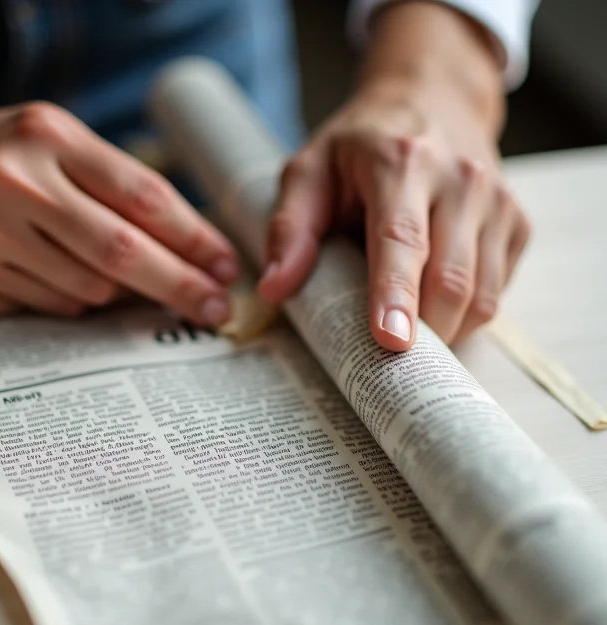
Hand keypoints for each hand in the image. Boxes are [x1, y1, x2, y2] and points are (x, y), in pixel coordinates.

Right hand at [0, 99, 237, 322]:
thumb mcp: (50, 145)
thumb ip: (112, 187)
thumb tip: (188, 249)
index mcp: (46, 135)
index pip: (142, 194)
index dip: (194, 237)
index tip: (225, 265)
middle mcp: (13, 180)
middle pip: (121, 250)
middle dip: (180, 285)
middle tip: (216, 308)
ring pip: (87, 288)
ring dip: (118, 296)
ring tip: (124, 287)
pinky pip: (49, 306)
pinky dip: (73, 303)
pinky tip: (65, 284)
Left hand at [259, 3, 530, 350]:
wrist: (433, 96)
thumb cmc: (361, 145)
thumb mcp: (309, 169)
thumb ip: (290, 228)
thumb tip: (276, 288)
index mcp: (401, 162)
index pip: (402, 239)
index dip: (396, 295)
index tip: (391, 342)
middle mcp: (460, 180)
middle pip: (451, 280)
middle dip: (422, 333)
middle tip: (385, 359)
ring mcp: (497, 202)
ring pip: (483, 296)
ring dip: (445, 331)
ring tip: (408, 334)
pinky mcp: (517, 224)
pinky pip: (498, 292)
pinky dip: (466, 315)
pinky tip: (435, 304)